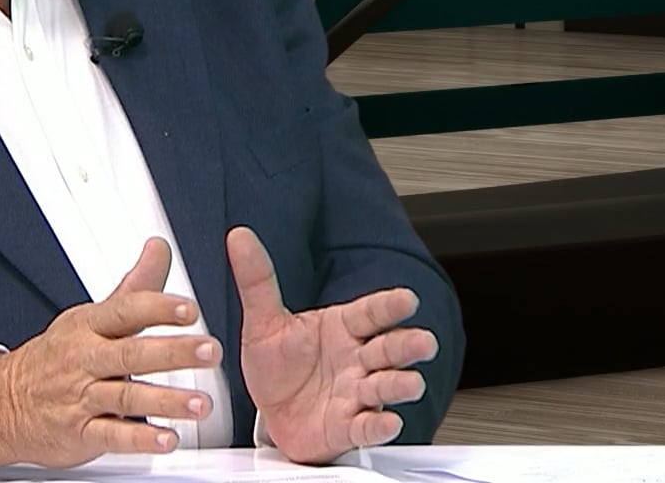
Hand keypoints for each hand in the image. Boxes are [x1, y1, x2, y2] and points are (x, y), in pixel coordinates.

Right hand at [0, 238, 217, 468]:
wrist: (3, 403)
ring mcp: (82, 397)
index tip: (189, 309)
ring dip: (166, 401)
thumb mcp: (90, 316)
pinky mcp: (81, 432)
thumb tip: (159, 249)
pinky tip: (167, 438)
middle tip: (209, 351)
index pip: (125, 311)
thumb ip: (135, 287)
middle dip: (173, 352)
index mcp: (89, 326)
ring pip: (127, 396)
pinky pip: (113, 436)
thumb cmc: (56, 357)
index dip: (158, 308)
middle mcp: (86, 359)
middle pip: (132, 353)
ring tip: (199, 403)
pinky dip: (141, 439)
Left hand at [228, 226, 438, 464]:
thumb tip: (239, 237)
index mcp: (343, 328)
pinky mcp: (348, 427)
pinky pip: (366, 427)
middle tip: (424, 342)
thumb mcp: (263, 321)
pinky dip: (378, 426)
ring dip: (400, 385)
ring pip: (384, 386)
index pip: (371, 312)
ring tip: (412, 383)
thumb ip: (257, 280)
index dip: (390, 306)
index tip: (408, 299)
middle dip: (407, 345)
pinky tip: (389, 422)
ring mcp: (356, 393)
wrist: (268, 413)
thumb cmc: (277, 365)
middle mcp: (357, 359)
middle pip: (388, 349)